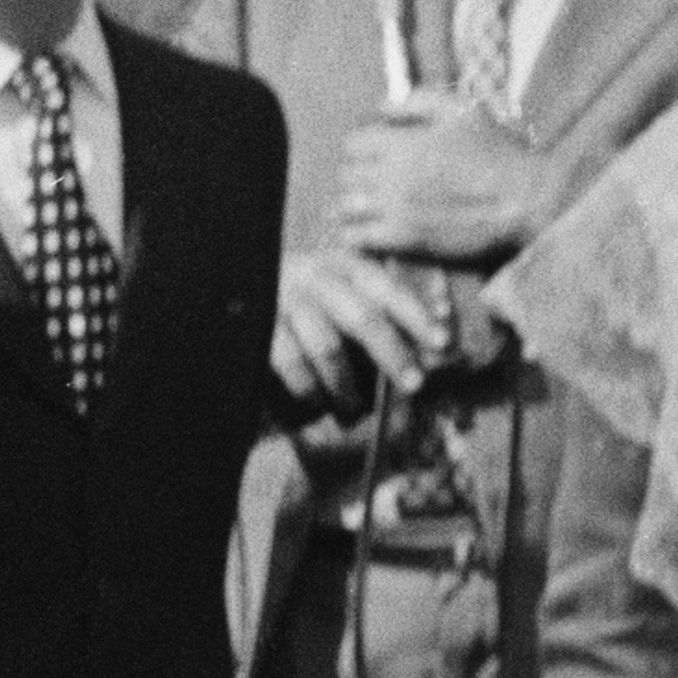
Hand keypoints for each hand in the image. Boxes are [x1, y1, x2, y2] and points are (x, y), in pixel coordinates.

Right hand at [270, 246, 460, 413]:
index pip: (388, 288)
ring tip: (356, 411)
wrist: (234, 285)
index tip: (443, 342)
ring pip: (327, 348)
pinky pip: (290, 366)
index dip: (417, 315)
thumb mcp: (340, 284)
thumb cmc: (302, 296)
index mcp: (344, 265)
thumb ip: (379, 299)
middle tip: (413, 385)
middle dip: (392, 354)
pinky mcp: (258, 330)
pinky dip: (307, 391)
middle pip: (363, 319)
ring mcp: (285, 304)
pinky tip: (315, 407)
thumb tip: (439, 320)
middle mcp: (316, 279)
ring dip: (347, 385)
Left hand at [336, 96, 555, 265]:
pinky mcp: (403, 238)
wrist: (524, 199)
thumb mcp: (464, 112)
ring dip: (351, 206)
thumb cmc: (498, 154)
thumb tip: (381, 105)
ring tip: (364, 208)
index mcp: (405, 143)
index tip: (372, 154)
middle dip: (355, 176)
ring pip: (344, 206)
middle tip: (370, 182)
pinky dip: (353, 234)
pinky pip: (355, 238)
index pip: (353, 143)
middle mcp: (393, 175)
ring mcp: (395, 208)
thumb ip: (419, 101)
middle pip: (345, 175)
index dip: (360, 147)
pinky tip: (365, 232)